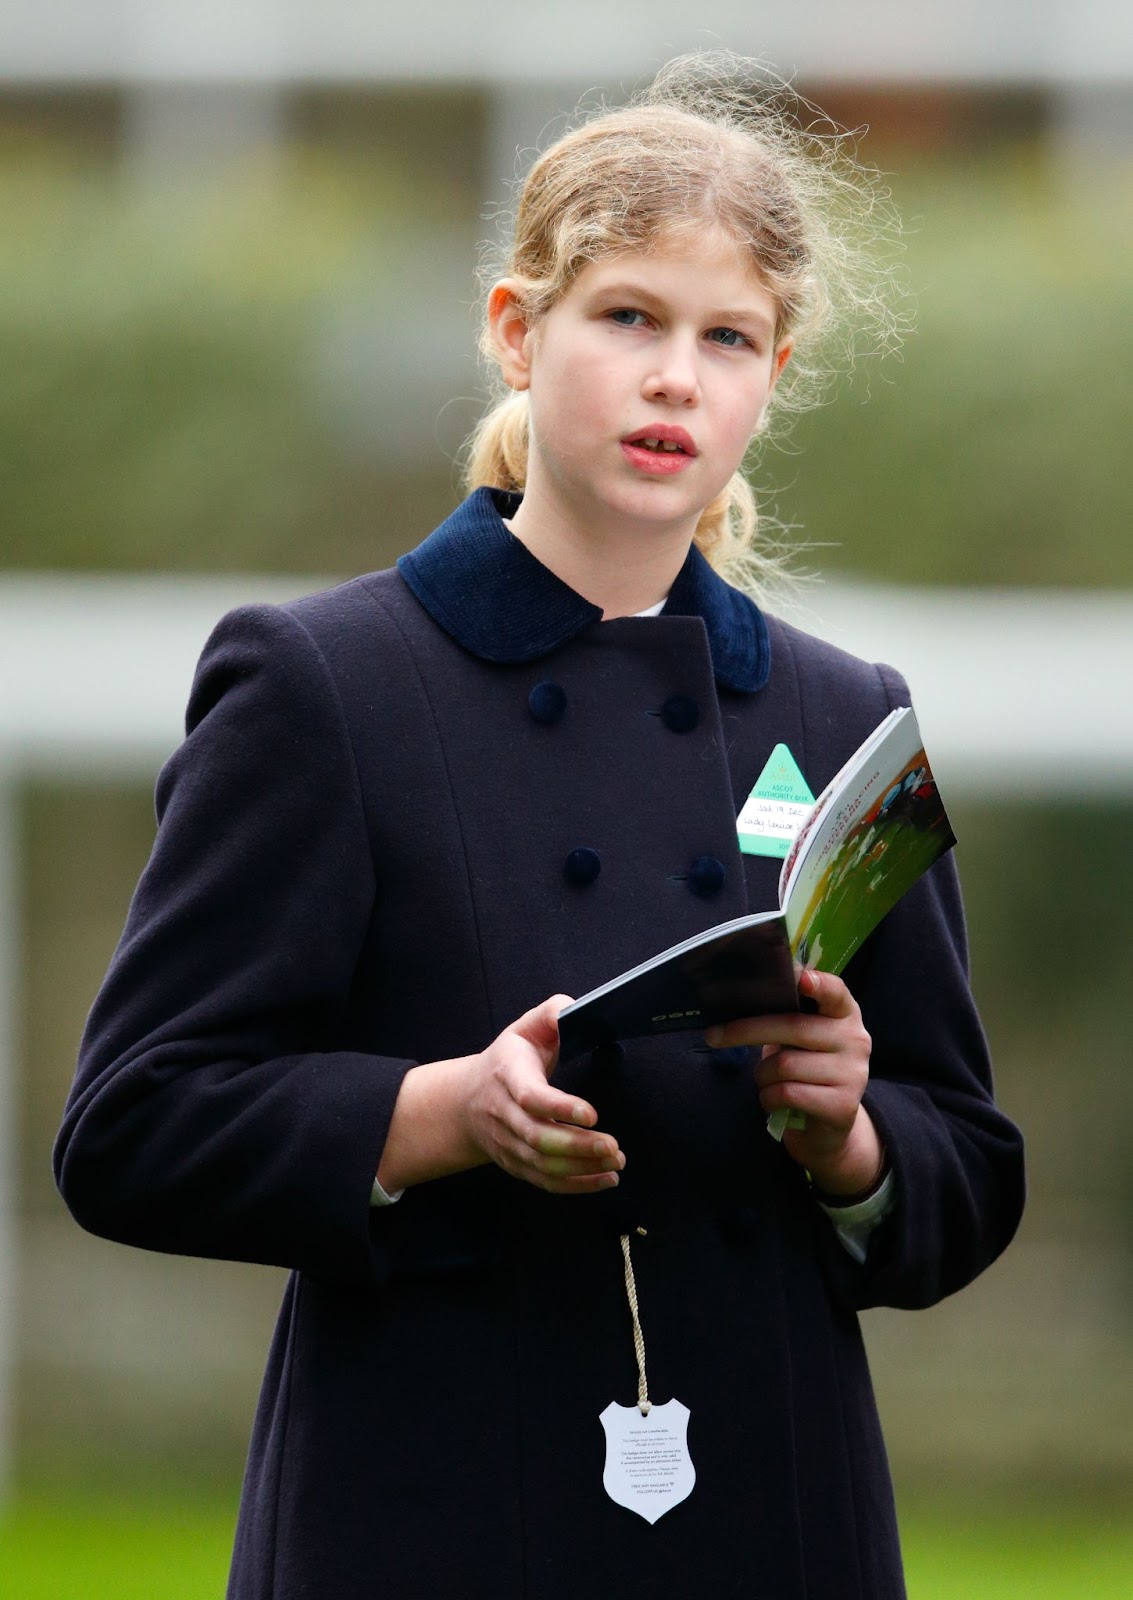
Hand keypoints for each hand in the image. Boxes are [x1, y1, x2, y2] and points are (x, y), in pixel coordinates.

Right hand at [460, 995, 625, 1194]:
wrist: (466, 1099)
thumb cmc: (506, 1060)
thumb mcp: (525, 1027)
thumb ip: (552, 1013)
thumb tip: (575, 1010)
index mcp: (507, 1075)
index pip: (530, 1097)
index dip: (560, 1107)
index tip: (591, 1113)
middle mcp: (503, 1113)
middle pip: (538, 1137)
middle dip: (578, 1146)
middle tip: (613, 1146)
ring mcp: (507, 1143)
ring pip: (543, 1164)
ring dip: (582, 1168)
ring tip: (616, 1162)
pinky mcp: (515, 1163)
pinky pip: (544, 1181)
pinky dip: (576, 1185)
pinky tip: (605, 1179)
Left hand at [705, 968, 883, 1195]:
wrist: (829, 1126)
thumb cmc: (806, 1069)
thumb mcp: (800, 1038)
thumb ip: (786, 1016)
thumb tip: (740, 999)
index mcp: (844, 1015)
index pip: (836, 992)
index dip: (819, 984)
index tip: (800, 978)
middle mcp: (855, 1040)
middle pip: (793, 1027)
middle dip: (746, 1031)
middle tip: (713, 1036)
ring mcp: (853, 1074)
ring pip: (784, 1065)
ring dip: (761, 1075)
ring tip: (765, 1080)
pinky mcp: (842, 1105)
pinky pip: (787, 1094)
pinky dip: (768, 1098)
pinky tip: (773, 1100)